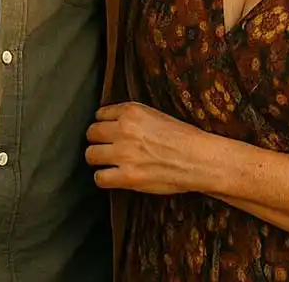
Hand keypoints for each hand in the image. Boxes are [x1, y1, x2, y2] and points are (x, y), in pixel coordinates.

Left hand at [85, 102, 204, 194]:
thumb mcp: (155, 114)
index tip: (107, 131)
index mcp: (132, 111)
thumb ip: (132, 117)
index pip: (100, 114)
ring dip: (97, 159)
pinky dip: (104, 178)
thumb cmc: (182, 137)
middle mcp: (124, 129)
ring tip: (106, 162)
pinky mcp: (127, 176)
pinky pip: (99, 177)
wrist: (197, 158)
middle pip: (91, 133)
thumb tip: (114, 123)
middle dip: (97, 140)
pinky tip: (112, 176)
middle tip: (104, 147)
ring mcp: (123, 153)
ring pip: (91, 155)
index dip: (103, 124)